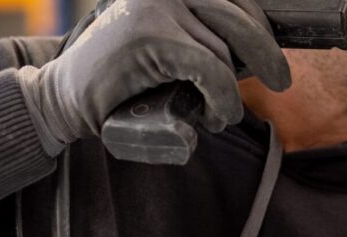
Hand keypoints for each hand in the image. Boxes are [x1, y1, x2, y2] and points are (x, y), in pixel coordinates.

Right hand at [17, 0, 290, 150]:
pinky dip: (221, 99)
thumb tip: (261, 46)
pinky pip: (212, 70)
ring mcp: (157, 4)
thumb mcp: (171, 45)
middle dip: (264, 52)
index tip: (274, 56)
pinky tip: (212, 116)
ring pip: (226, 51)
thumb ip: (204, 33)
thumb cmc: (124, 78)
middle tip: (281, 82)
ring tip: (218, 114)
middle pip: (240, 16)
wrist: (65, 98)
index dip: (259, 27)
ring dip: (231, 91)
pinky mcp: (152, 35)